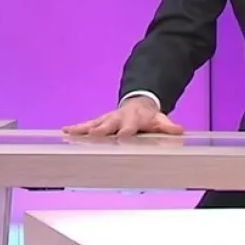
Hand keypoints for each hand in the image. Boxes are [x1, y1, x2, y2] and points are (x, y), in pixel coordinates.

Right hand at [63, 96, 183, 136]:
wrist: (139, 104)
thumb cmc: (149, 116)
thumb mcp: (161, 120)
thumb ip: (168, 126)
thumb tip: (179, 130)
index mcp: (132, 118)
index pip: (128, 128)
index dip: (124, 133)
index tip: (120, 140)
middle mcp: (117, 118)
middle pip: (107, 125)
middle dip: (100, 131)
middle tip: (92, 136)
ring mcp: (107, 119)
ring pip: (93, 124)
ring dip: (82, 129)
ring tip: (69, 133)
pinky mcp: (100, 121)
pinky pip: (87, 125)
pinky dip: (76, 129)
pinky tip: (65, 132)